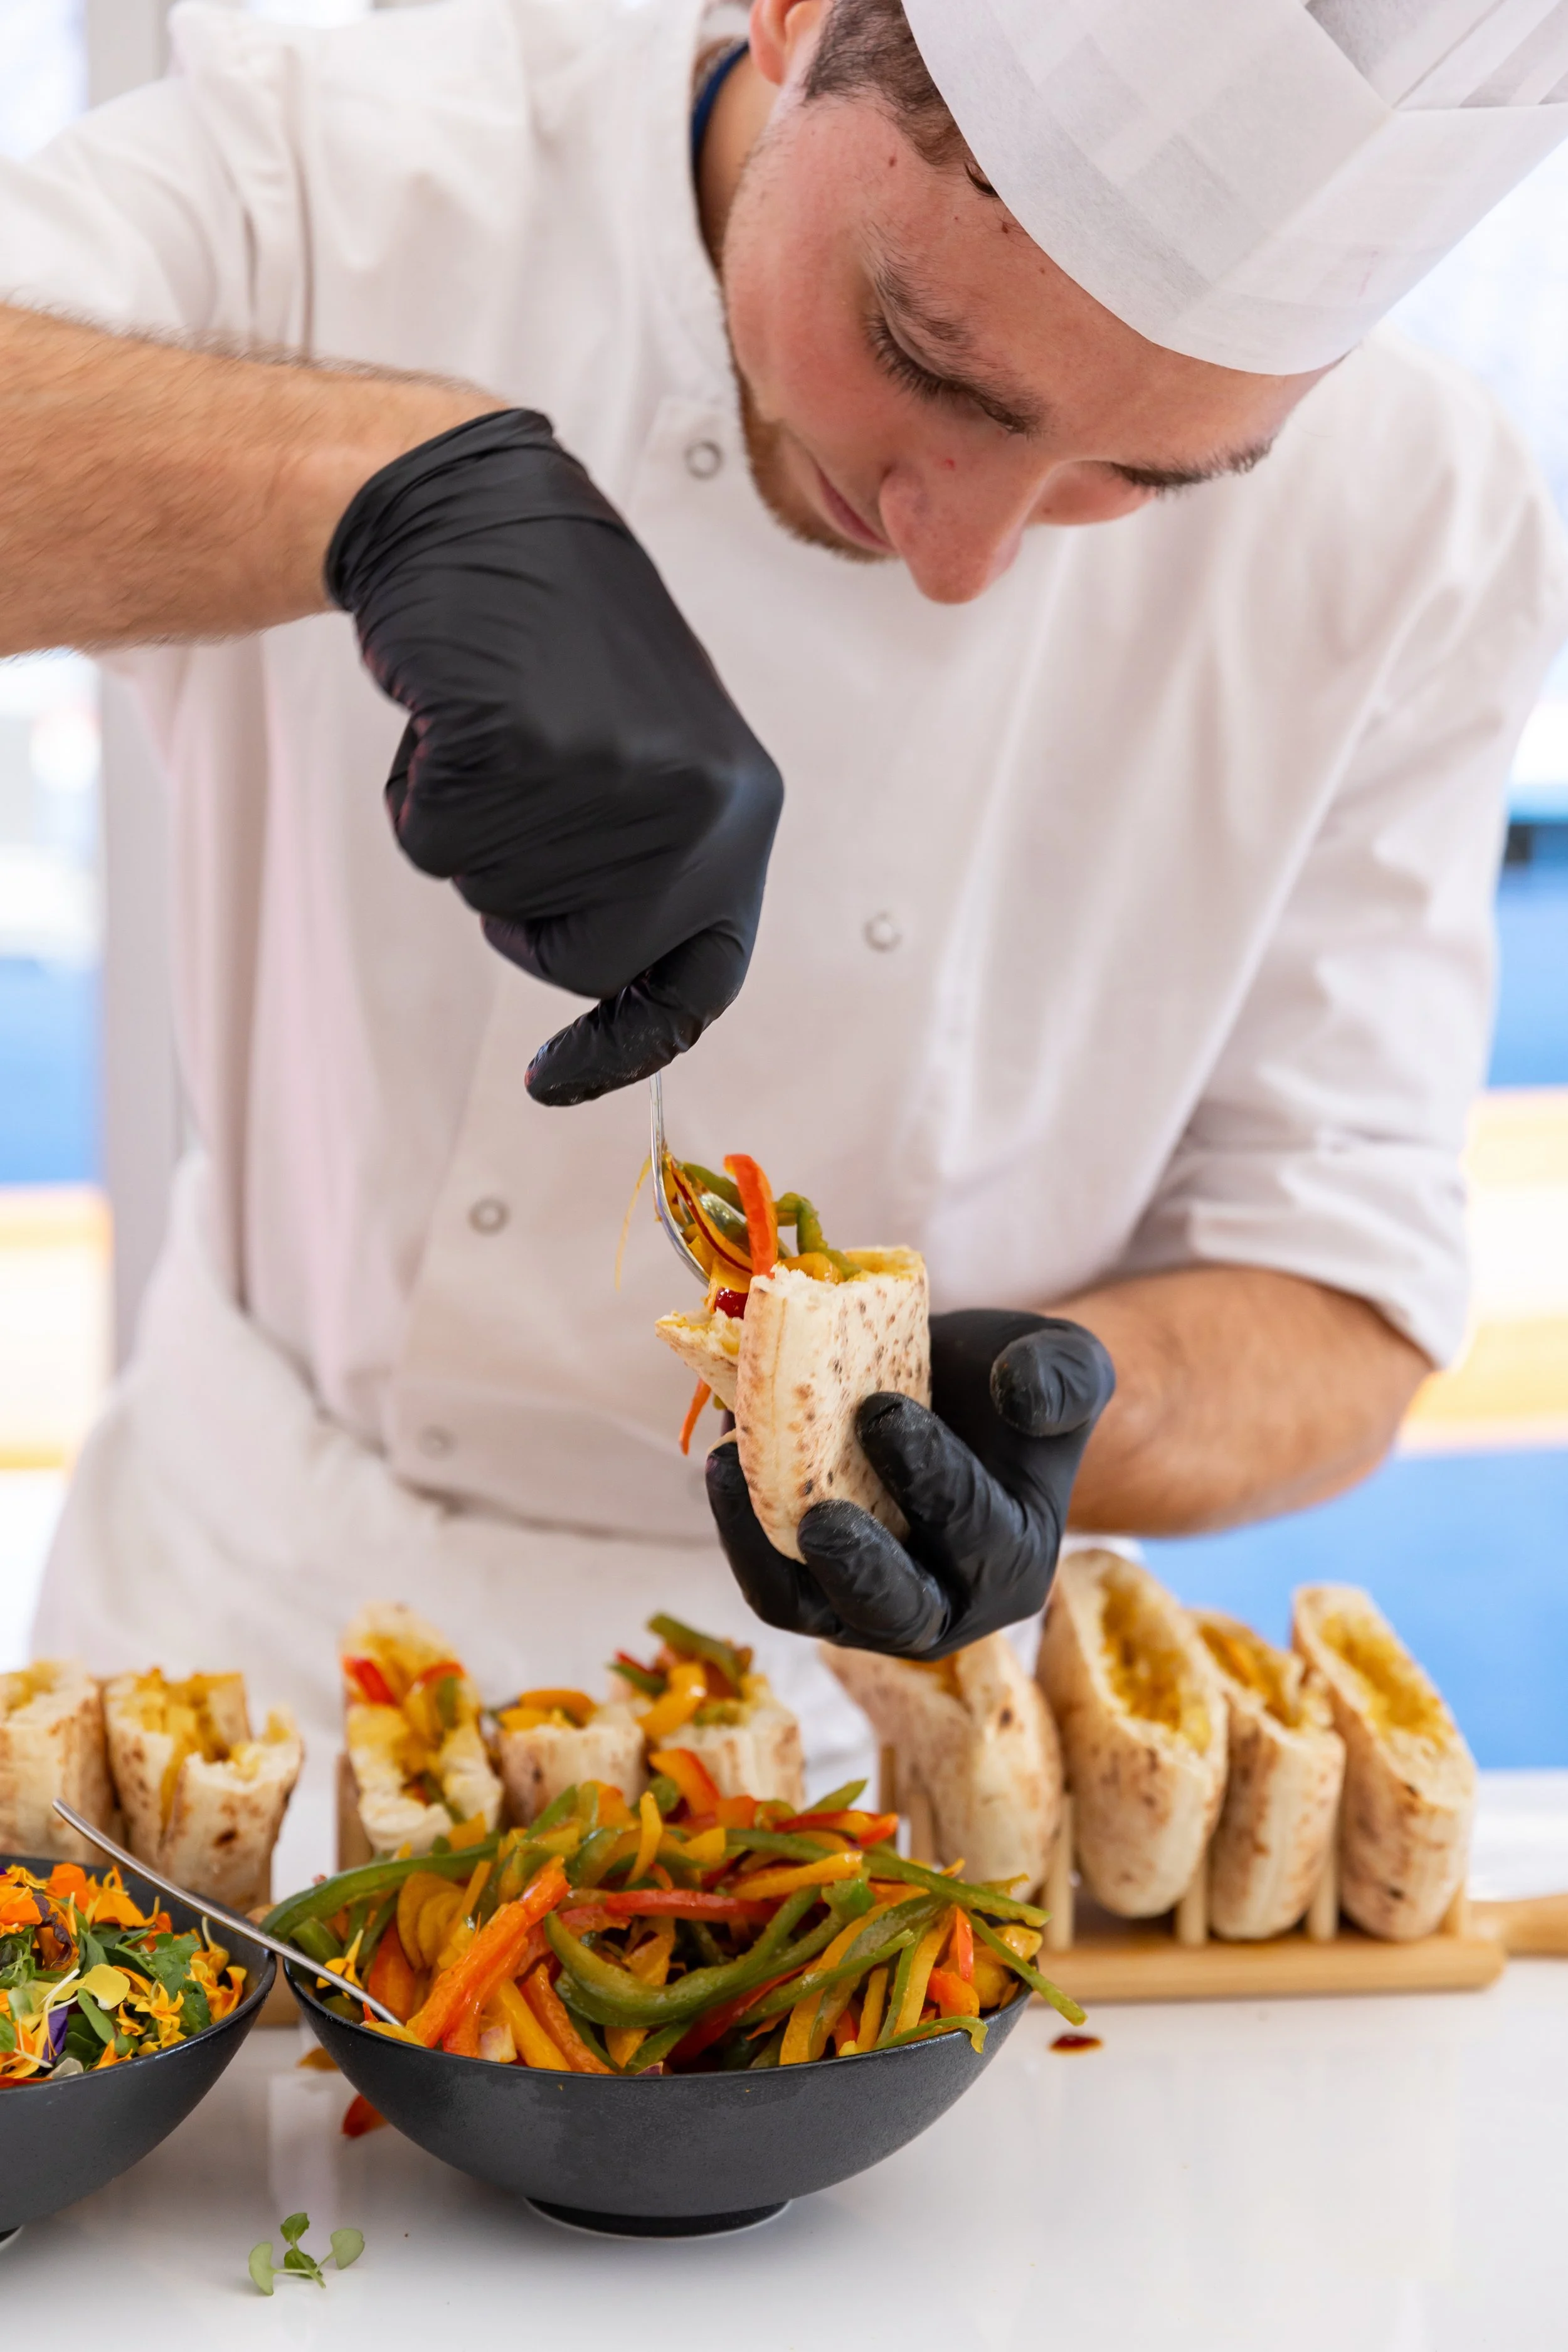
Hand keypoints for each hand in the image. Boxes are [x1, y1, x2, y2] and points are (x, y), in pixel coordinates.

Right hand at [327, 410, 782, 1103]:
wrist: (484, 514)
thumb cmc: (559, 644)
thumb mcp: (658, 757)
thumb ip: (661, 866)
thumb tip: (633, 992)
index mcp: (741, 811)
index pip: (701, 981)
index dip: (626, 1046)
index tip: (553, 1078)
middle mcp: (695, 805)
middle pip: (575, 957)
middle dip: (522, 903)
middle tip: (521, 791)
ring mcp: (611, 777)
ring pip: (494, 894)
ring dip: (469, 828)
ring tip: (496, 727)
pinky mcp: (519, 744)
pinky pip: (435, 839)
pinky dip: (420, 788)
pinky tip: (451, 712)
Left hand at [707, 1310, 1114, 1657]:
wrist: (961, 1399)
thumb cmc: (1015, 1385)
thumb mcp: (1067, 1363)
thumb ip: (1060, 1376)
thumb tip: (1016, 1393)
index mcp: (1017, 1562)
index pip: (974, 1532)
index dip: (929, 1477)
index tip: (881, 1411)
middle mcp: (946, 1605)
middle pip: (894, 1611)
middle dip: (856, 1568)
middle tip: (817, 1517)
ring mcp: (869, 1605)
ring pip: (809, 1606)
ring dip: (763, 1550)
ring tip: (726, 1471)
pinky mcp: (812, 1586)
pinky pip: (769, 1577)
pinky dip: (738, 1528)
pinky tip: (718, 1458)